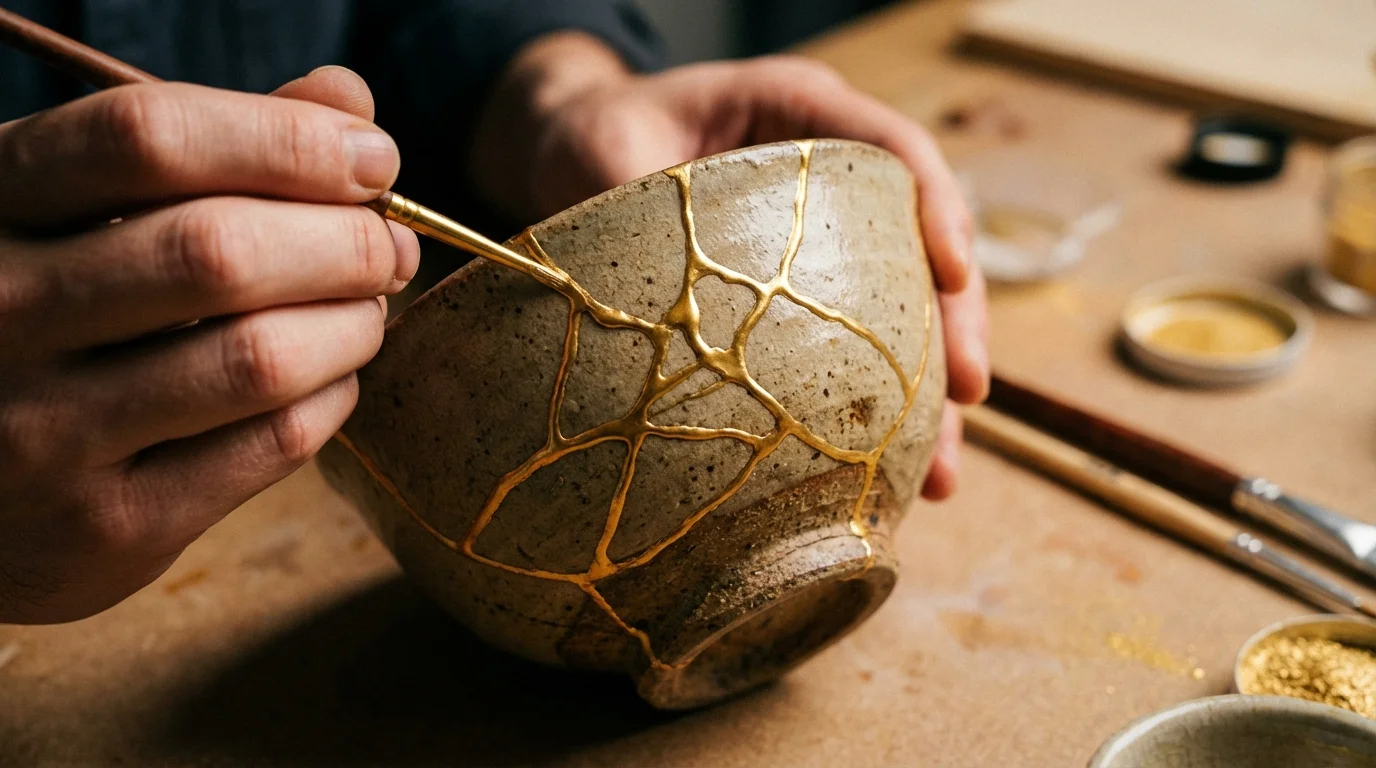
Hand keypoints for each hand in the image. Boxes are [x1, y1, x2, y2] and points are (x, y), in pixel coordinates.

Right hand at [0, 67, 419, 622]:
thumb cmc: (38, 312)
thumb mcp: (77, 208)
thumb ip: (205, 147)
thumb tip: (347, 98)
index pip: (149, 137)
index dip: (288, 139)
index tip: (375, 158)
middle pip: (219, 251)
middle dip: (347, 242)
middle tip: (392, 246)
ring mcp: (43, 433)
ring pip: (260, 357)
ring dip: (353, 323)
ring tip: (369, 307)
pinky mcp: (107, 528)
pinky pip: (271, 444)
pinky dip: (333, 397)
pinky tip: (332, 375)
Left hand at [473, 35, 987, 499]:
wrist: (575, 151)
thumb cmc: (594, 133)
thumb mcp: (601, 146)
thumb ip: (629, 189)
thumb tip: (654, 287)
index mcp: (799, 110)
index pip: (895, 150)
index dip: (939, 209)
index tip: (953, 274)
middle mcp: (830, 175)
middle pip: (922, 243)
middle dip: (955, 322)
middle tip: (969, 394)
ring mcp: (826, 239)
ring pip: (904, 309)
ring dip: (927, 390)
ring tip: (939, 473)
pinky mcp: (806, 292)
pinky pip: (858, 345)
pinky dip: (875, 407)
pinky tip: (886, 468)